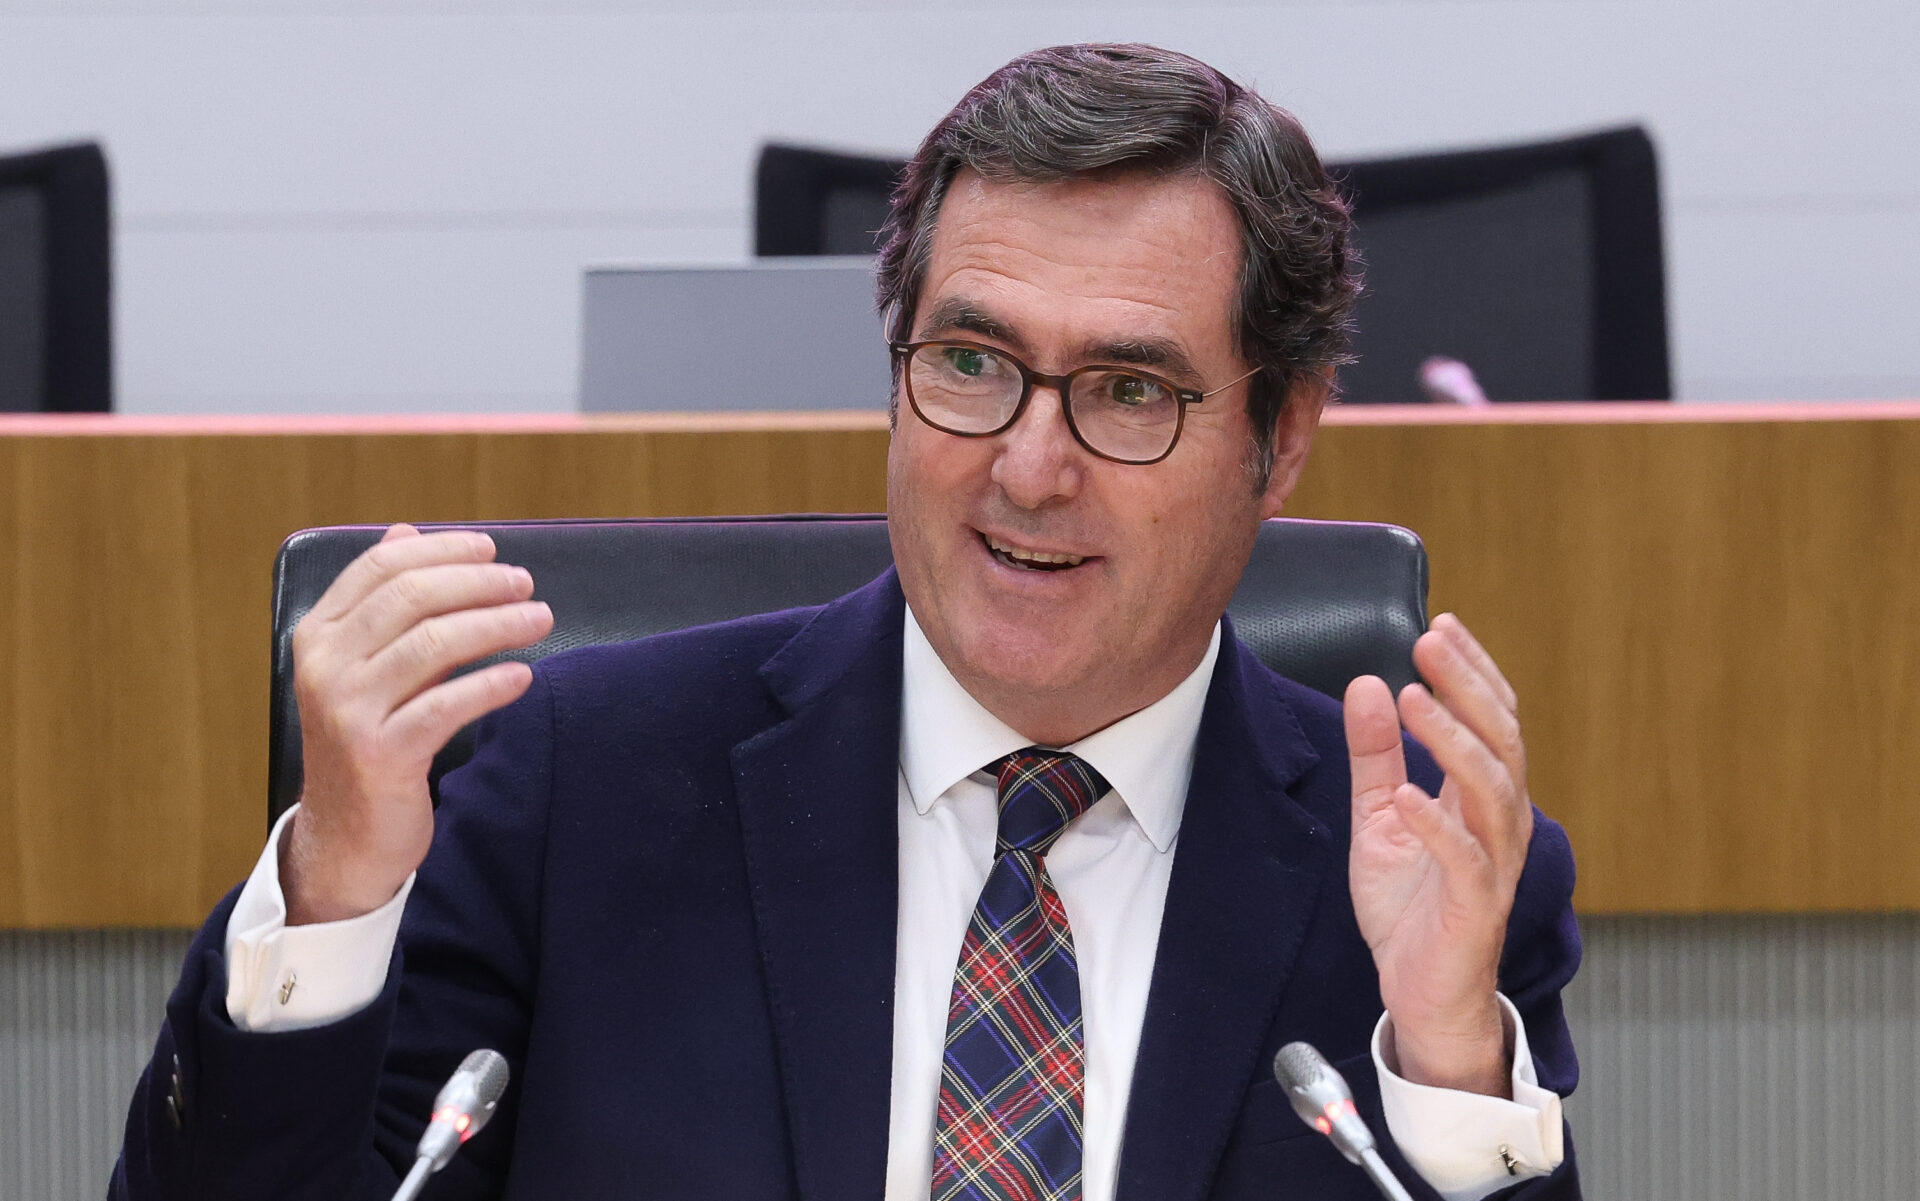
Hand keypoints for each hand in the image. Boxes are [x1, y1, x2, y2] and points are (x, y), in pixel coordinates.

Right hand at [281, 524, 553, 924]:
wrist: (346, 836)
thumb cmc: (369, 739)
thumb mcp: (366, 665)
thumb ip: (384, 603)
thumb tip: (406, 532)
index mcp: (319, 635)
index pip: (381, 567)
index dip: (441, 550)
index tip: (491, 549)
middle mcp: (325, 666)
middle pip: (412, 596)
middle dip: (479, 582)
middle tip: (526, 583)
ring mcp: (348, 711)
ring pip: (433, 643)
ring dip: (496, 623)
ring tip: (540, 619)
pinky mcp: (380, 755)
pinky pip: (446, 706)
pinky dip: (491, 684)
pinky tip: (523, 675)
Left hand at [1344, 613, 1532, 1096]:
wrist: (1420, 990)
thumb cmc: (1410, 905)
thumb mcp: (1377, 816)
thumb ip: (1374, 754)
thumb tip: (1370, 684)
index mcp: (1480, 795)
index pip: (1490, 716)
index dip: (1470, 670)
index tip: (1440, 624)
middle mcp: (1499, 821)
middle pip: (1501, 739)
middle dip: (1468, 686)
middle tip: (1431, 642)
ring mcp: (1492, 863)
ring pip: (1492, 789)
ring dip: (1453, 740)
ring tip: (1417, 700)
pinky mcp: (1473, 906)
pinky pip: (1464, 860)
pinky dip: (1436, 825)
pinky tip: (1406, 795)